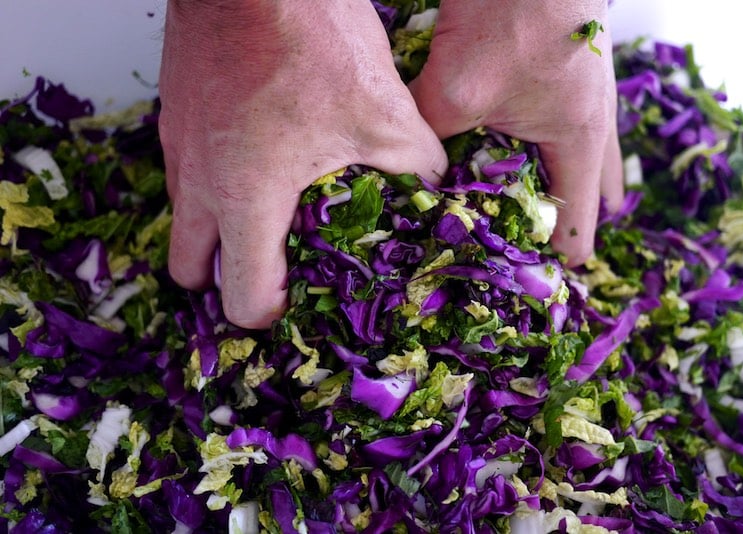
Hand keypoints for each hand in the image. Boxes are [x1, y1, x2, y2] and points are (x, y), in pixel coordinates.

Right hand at [159, 0, 446, 327]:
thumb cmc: (308, 38)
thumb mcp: (384, 112)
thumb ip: (414, 166)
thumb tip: (433, 188)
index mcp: (245, 199)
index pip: (241, 297)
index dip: (272, 312)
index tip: (298, 299)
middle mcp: (198, 181)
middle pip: (189, 269)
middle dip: (225, 278)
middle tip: (269, 268)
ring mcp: (179, 145)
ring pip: (183, 217)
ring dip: (218, 230)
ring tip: (267, 216)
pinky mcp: (177, 111)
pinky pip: (186, 169)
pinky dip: (215, 182)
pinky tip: (259, 158)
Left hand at [410, 0, 622, 265]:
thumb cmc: (509, 15)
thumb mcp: (454, 90)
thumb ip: (428, 141)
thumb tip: (404, 175)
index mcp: (578, 142)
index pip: (579, 227)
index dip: (554, 260)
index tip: (527, 283)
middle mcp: (594, 123)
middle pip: (591, 195)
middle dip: (560, 222)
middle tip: (527, 245)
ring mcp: (589, 94)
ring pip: (585, 158)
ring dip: (559, 182)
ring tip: (524, 205)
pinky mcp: (573, 69)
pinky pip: (570, 124)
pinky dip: (549, 144)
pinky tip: (519, 142)